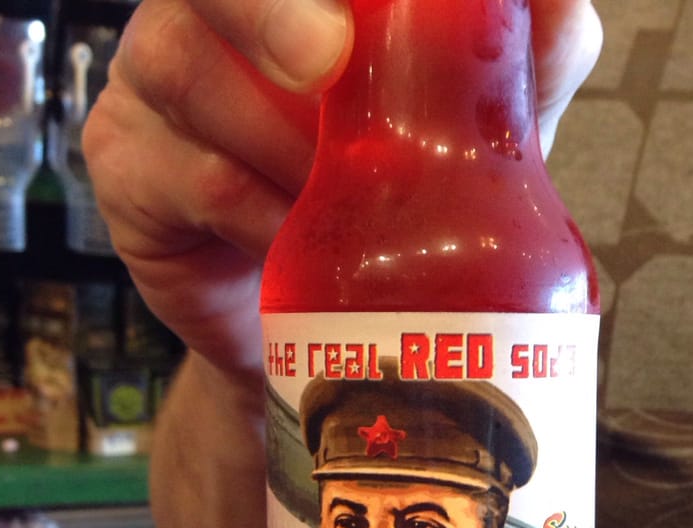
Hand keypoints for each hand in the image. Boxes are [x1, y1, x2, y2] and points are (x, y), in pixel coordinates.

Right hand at [82, 0, 601, 527]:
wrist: (308, 331)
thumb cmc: (382, 217)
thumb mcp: (460, 149)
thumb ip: (507, 82)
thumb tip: (566, 12)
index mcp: (287, 4)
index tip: (367, 22)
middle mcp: (208, 22)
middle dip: (270, 14)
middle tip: (330, 61)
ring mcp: (152, 92)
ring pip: (188, 73)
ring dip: (278, 142)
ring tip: (330, 199)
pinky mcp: (126, 170)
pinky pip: (186, 176)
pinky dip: (250, 212)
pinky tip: (288, 244)